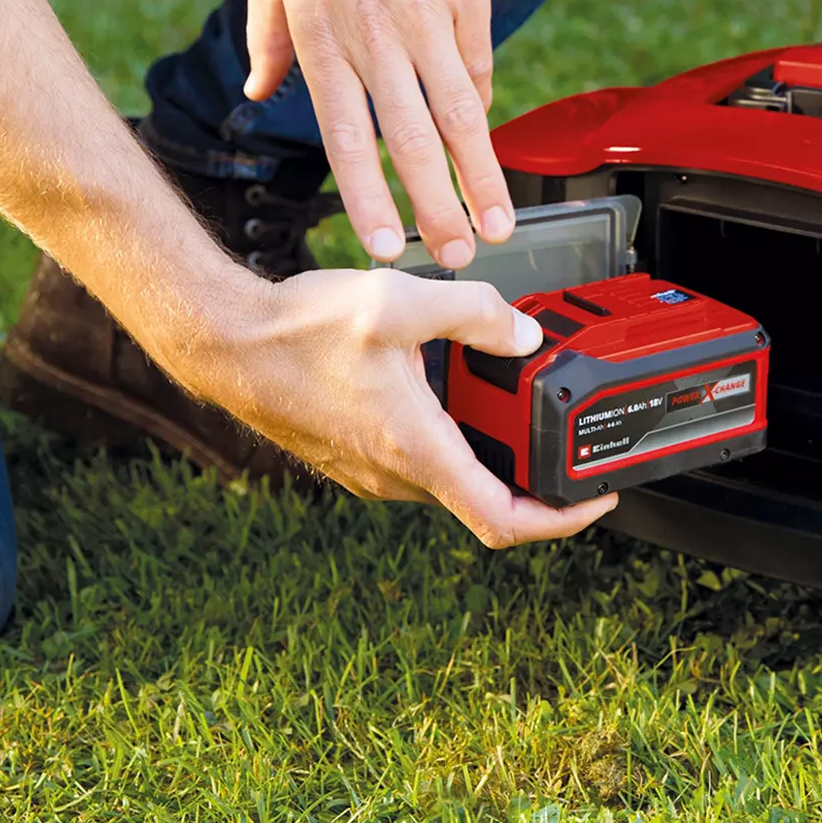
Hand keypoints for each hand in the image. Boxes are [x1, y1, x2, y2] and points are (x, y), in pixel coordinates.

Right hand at [195, 265, 617, 547]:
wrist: (225, 342)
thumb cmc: (298, 331)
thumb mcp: (402, 302)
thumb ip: (475, 313)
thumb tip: (525, 333)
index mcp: (418, 452)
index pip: (505, 520)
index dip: (564, 520)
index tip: (596, 499)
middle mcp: (396, 476)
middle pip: (485, 500)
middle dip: (532, 474)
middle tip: (563, 436)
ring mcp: (372, 473)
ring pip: (450, 477)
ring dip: (487, 450)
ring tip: (510, 400)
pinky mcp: (354, 457)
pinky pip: (417, 461)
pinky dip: (449, 437)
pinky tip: (449, 388)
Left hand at [244, 0, 512, 270]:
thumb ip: (265, 37)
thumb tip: (256, 89)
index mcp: (321, 37)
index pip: (348, 138)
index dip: (369, 199)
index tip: (387, 248)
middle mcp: (375, 35)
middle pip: (411, 141)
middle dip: (436, 210)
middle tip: (455, 261)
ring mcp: (426, 16)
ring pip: (459, 115)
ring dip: (479, 179)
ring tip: (496, 227)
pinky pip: (475, 66)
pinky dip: (478, 110)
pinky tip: (484, 152)